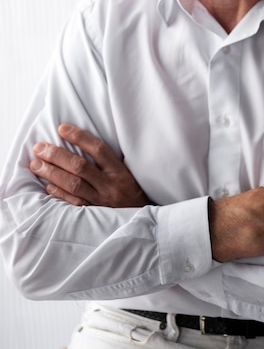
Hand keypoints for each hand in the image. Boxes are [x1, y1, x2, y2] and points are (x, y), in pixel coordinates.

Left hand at [30, 124, 149, 207]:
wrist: (142, 219)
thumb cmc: (131, 192)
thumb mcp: (126, 173)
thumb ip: (107, 162)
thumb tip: (79, 145)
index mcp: (119, 171)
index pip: (98, 149)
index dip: (79, 137)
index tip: (61, 128)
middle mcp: (110, 185)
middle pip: (80, 167)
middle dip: (56, 155)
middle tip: (39, 148)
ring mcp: (101, 201)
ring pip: (73, 185)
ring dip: (51, 173)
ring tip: (36, 164)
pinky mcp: (93, 215)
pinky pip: (72, 203)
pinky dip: (58, 193)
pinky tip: (47, 185)